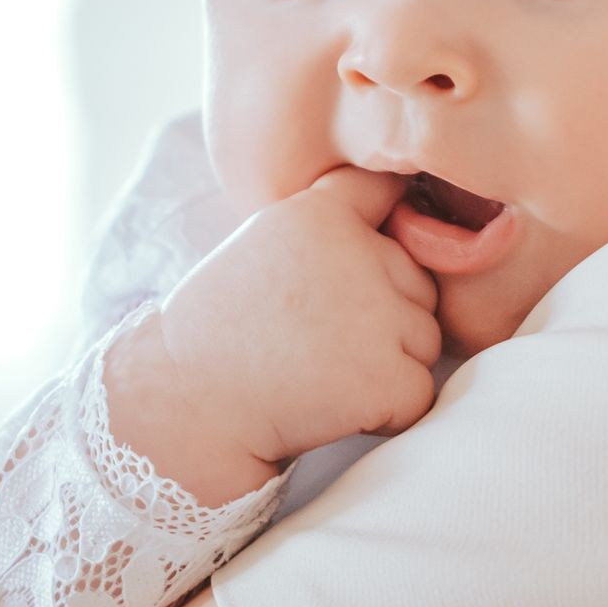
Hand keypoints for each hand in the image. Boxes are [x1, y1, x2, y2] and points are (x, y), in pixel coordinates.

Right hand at [103, 168, 441, 505]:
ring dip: (389, 365)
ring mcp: (377, 317)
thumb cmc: (220, 331)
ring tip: (321, 373)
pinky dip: (388, 413)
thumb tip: (405, 219)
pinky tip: (334, 407)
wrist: (183, 406)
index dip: (381, 234)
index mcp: (322, 214)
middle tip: (316, 343)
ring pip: (425, 340)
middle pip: (418, 284)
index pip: (389, 193)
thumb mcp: (267, 244)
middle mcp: (358, 254)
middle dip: (386, 317)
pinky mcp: (387, 378)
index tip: (354, 269)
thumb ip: (332, 229)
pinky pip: (420, 395)